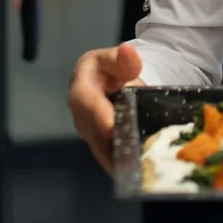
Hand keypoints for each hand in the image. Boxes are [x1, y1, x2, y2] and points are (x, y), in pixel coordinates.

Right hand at [67, 43, 143, 171]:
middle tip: (134, 155)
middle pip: (94, 133)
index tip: (112, 127)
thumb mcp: (114, 58)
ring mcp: (91, 136)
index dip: (98, 115)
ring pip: (103, 151)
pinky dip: (125, 166)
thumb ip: (122, 59)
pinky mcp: (102, 148)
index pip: (85, 103)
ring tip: (141, 166)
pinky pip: (112, 159)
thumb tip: (127, 51)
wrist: (107, 84)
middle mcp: (81, 118)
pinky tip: (142, 170)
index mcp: (81, 91)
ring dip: (120, 160)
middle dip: (113, 144)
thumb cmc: (109, 70)